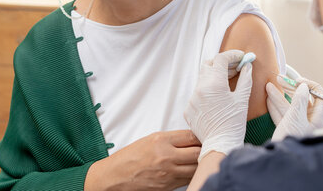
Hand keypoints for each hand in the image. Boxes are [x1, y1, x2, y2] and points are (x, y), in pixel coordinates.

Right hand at [85, 130, 200, 190]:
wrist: (114, 177)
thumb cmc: (130, 157)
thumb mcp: (149, 140)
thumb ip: (171, 139)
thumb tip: (192, 139)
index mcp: (161, 140)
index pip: (191, 136)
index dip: (201, 136)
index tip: (205, 136)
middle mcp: (166, 156)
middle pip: (198, 152)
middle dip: (205, 149)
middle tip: (208, 147)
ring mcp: (168, 173)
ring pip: (196, 168)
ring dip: (201, 163)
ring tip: (202, 159)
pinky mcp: (168, 187)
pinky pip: (188, 179)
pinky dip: (193, 174)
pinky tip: (192, 170)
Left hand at [184, 50, 252, 160]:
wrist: (220, 144)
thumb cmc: (234, 123)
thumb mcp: (242, 99)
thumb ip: (245, 79)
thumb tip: (247, 66)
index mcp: (214, 84)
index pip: (221, 59)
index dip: (232, 55)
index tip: (241, 57)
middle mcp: (200, 89)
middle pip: (209, 65)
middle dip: (221, 63)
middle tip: (234, 68)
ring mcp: (192, 99)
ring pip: (202, 79)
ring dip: (214, 77)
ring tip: (227, 83)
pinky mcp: (188, 108)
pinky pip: (197, 93)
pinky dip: (207, 91)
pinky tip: (217, 99)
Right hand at [266, 77, 322, 140]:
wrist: (282, 161)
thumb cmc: (292, 140)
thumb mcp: (295, 118)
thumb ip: (299, 101)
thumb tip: (304, 86)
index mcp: (317, 119)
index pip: (320, 96)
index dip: (310, 86)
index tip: (298, 81)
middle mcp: (310, 121)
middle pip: (303, 100)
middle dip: (290, 89)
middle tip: (280, 80)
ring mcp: (298, 126)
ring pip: (290, 106)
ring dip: (279, 96)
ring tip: (269, 86)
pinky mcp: (288, 130)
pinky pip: (283, 115)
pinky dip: (275, 106)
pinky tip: (268, 99)